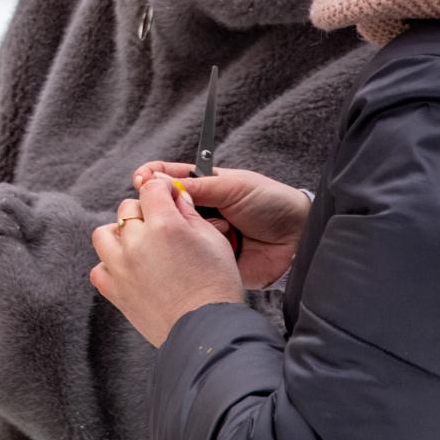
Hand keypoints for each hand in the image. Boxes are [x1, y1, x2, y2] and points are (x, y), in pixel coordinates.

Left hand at [89, 171, 247, 346]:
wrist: (207, 330)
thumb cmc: (218, 286)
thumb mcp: (214, 241)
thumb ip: (191, 214)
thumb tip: (176, 197)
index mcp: (165, 225)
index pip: (152, 188)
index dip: (162, 190)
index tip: (169, 198)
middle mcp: (137, 243)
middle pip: (127, 209)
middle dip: (144, 211)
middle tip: (161, 226)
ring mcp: (121, 268)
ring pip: (104, 234)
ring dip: (120, 234)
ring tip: (139, 245)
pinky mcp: (115, 292)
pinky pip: (99, 269)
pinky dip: (110, 266)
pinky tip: (129, 269)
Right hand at [130, 162, 313, 288]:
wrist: (299, 239)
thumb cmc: (272, 204)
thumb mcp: (234, 186)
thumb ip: (198, 184)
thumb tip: (158, 181)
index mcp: (206, 187)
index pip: (170, 179)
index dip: (152, 178)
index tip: (140, 180)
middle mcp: (201, 212)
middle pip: (166, 209)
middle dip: (161, 208)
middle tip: (160, 205)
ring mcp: (204, 237)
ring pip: (174, 234)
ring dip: (181, 230)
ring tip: (199, 228)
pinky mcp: (210, 261)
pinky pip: (190, 258)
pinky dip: (189, 255)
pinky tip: (190, 252)